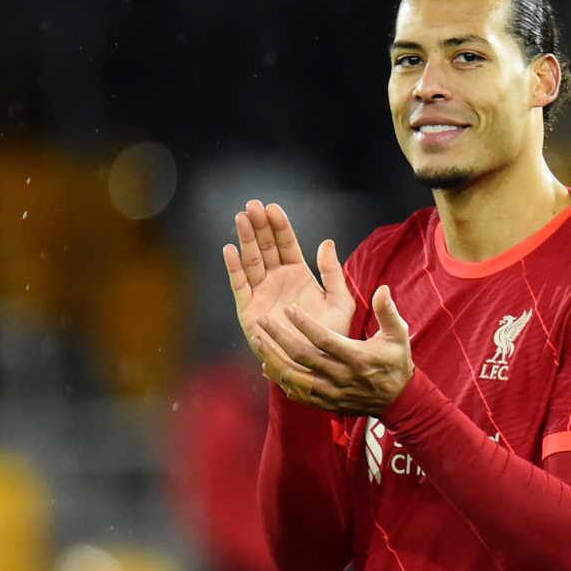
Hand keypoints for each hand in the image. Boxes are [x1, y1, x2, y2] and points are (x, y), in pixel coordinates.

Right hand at [223, 200, 355, 361]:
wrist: (316, 364)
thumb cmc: (332, 335)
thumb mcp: (340, 302)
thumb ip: (333, 273)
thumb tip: (327, 243)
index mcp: (299, 274)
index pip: (287, 244)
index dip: (280, 226)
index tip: (273, 208)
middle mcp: (278, 280)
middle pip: (266, 247)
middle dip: (259, 226)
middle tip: (253, 205)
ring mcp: (262, 293)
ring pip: (251, 261)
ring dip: (245, 239)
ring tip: (242, 218)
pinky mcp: (248, 309)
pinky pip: (240, 285)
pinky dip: (234, 268)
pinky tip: (229, 250)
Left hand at [251, 285, 413, 416]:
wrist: (398, 400)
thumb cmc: (396, 362)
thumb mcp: (398, 335)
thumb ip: (387, 311)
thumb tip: (382, 289)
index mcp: (356, 357)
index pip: (325, 340)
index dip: (305, 325)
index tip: (289, 309)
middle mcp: (340, 376)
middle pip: (302, 357)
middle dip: (279, 338)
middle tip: (263, 321)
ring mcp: (331, 393)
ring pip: (294, 377)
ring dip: (274, 358)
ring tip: (258, 341)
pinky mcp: (326, 403)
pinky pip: (298, 394)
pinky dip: (281, 380)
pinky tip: (268, 366)